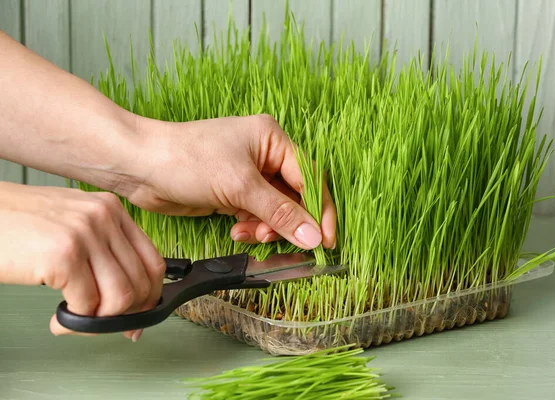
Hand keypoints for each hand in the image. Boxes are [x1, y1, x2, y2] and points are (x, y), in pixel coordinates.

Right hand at [0, 182, 165, 340]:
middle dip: (125, 315)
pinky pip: (87, 306)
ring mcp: (85, 234)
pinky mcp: (63, 255)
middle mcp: (103, 217)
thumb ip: (103, 252)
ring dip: (98, 321)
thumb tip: (130, 296)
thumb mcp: (73, 224)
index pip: (152, 261)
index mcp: (111, 209)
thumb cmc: (16, 224)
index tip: (138, 316)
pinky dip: (74, 323)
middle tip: (100, 325)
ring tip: (73, 319)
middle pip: (141, 283)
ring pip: (120, 298)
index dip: (150, 296)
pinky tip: (57, 319)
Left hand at [125, 114, 336, 249]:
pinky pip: (255, 216)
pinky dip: (250, 227)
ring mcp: (247, 176)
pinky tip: (236, 230)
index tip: (326, 239)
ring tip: (250, 233)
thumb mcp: (240, 186)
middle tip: (281, 241)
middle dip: (287, 221)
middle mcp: (264, 155)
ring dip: (266, 227)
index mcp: (272, 139)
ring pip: (274, 210)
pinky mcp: (232, 194)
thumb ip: (279, 213)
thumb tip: (314, 236)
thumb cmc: (188, 160)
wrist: (140, 166)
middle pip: (294, 196)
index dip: (320, 210)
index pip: (309, 177)